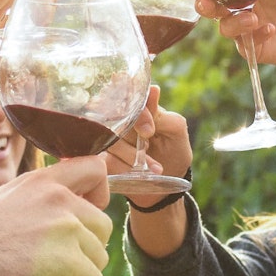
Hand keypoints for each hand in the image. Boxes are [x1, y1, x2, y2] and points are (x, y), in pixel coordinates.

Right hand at [0, 156, 112, 275]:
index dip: (99, 193)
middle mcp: (59, 198)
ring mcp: (66, 228)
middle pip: (103, 225)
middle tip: (55, 262)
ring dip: (78, 274)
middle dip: (85, 249)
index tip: (86, 211)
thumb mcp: (7, 200)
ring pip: (100, 257)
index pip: (96, 167)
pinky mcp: (68, 261)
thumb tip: (69, 206)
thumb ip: (40, 198)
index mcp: (43, 181)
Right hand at [105, 87, 194, 208]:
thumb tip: (153, 89)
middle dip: (134, 136)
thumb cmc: (173, 151)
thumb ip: (161, 113)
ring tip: (155, 168)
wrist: (165, 185)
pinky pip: (107, 160)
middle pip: (113, 115)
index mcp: (136, 105)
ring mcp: (105, 137)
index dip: (134, 110)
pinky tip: (139, 173)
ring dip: (133, 156)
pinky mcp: (100, 157)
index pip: (124, 90)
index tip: (149, 130)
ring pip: (110, 140)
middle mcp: (116, 117)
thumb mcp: (175, 131)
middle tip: (149, 146)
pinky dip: (126, 168)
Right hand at [175, 0, 275, 72]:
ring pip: (225, 28)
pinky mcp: (258, 49)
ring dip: (234, 23)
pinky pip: (246, 46)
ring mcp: (248, 29)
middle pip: (211, 8)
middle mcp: (242, 8)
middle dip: (204, 5)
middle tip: (208, 3)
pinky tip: (270, 29)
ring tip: (253, 17)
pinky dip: (255, 36)